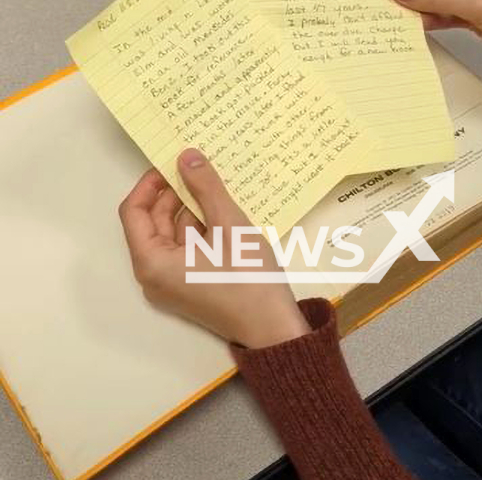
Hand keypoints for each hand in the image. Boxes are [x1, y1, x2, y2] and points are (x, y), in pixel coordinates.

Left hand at [119, 148, 310, 347]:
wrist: (273, 327)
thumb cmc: (248, 277)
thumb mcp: (228, 225)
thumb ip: (205, 187)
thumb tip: (187, 156)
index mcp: (152, 262)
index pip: (134, 211)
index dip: (151, 183)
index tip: (173, 162)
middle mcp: (154, 274)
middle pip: (154, 223)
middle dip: (175, 194)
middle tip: (199, 168)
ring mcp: (174, 282)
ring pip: (175, 234)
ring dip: (193, 210)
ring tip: (217, 186)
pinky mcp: (192, 285)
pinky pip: (189, 249)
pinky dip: (203, 229)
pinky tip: (224, 211)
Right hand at [397, 0, 481, 69]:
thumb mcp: (480, 4)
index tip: (392, 0)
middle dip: (415, 0)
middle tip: (390, 7)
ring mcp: (477, 0)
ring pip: (440, 1)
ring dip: (419, 7)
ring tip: (396, 14)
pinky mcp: (476, 16)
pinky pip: (445, 14)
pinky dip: (430, 19)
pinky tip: (416, 23)